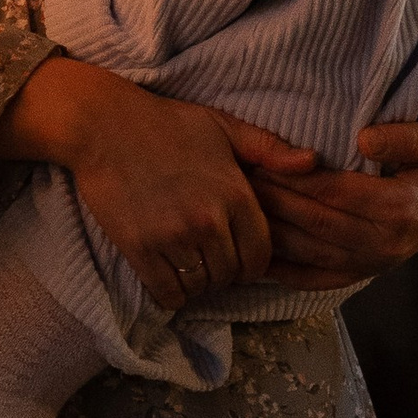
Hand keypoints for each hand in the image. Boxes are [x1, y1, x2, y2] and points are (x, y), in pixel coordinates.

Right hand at [0, 57, 282, 314]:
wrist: (103, 125)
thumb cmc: (166, 123)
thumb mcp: (224, 127)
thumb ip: (269, 148)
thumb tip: (314, 162)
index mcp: (235, 195)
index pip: (260, 256)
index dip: (252, 262)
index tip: (236, 254)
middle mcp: (209, 221)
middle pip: (231, 275)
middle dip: (224, 272)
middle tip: (209, 258)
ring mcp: (174, 237)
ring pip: (201, 287)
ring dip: (197, 283)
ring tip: (188, 265)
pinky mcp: (140, 248)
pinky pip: (168, 293)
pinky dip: (171, 292)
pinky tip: (167, 275)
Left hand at [248, 119, 417, 290]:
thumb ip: (404, 136)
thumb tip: (364, 139)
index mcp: (400, 208)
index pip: (334, 193)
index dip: (294, 177)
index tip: (262, 157)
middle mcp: (384, 244)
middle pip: (315, 222)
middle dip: (274, 200)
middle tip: (239, 178)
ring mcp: (373, 264)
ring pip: (310, 252)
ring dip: (272, 232)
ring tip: (240, 207)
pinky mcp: (364, 274)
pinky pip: (318, 279)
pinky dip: (286, 272)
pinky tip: (258, 258)